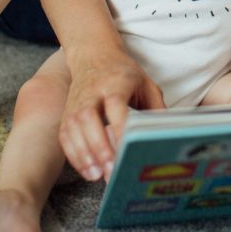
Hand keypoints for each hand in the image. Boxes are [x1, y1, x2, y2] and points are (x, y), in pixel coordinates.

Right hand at [58, 53, 164, 180]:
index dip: (119, 124)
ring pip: (72, 128)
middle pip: (88, 117)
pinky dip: (74, 155)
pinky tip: (88, 170)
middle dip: (98, 145)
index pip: (115, 103)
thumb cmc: (124, 74)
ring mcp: (76, 102)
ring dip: (84, 154)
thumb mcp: (146, 84)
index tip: (126, 146)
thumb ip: (156, 108)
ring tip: (98, 175)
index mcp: (115, 82)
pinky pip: (65, 136)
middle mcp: (92, 92)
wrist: (94, 55)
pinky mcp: (67, 113)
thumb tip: (165, 135)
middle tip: (111, 169)